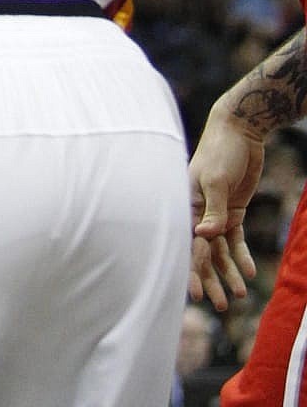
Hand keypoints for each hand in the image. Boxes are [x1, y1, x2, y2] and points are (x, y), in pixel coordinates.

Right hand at [188, 102, 262, 308]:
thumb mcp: (216, 179)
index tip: (196, 296)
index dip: (190, 270)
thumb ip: (213, 210)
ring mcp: (216, 213)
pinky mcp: (233, 211)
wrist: (240, 130)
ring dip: (228, 272)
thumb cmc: (221, 150)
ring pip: (220, 251)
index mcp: (187, 204)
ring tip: (240, 295)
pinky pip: (236, 239)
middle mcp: (199, 213)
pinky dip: (241, 256)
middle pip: (203, 253)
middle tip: (222, 306)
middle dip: (211, 280)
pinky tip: (249, 271)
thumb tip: (206, 238)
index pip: (187, 244)